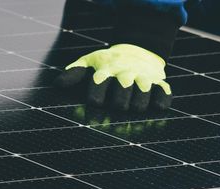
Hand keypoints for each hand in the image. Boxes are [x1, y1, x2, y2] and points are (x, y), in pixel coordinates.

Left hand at [56, 44, 171, 112]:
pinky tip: (156, 106)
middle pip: (122, 94)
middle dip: (118, 103)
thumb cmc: (106, 63)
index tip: (95, 103)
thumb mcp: (89, 63)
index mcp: (106, 70)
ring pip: (142, 97)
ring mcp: (144, 78)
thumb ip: (73, 74)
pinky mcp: (160, 83)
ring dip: (137, 105)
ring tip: (133, 106)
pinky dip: (160, 102)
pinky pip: (163, 94)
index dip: (96, 95)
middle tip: (117, 106)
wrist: (138, 50)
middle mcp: (125, 73)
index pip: (99, 83)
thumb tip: (57, 84)